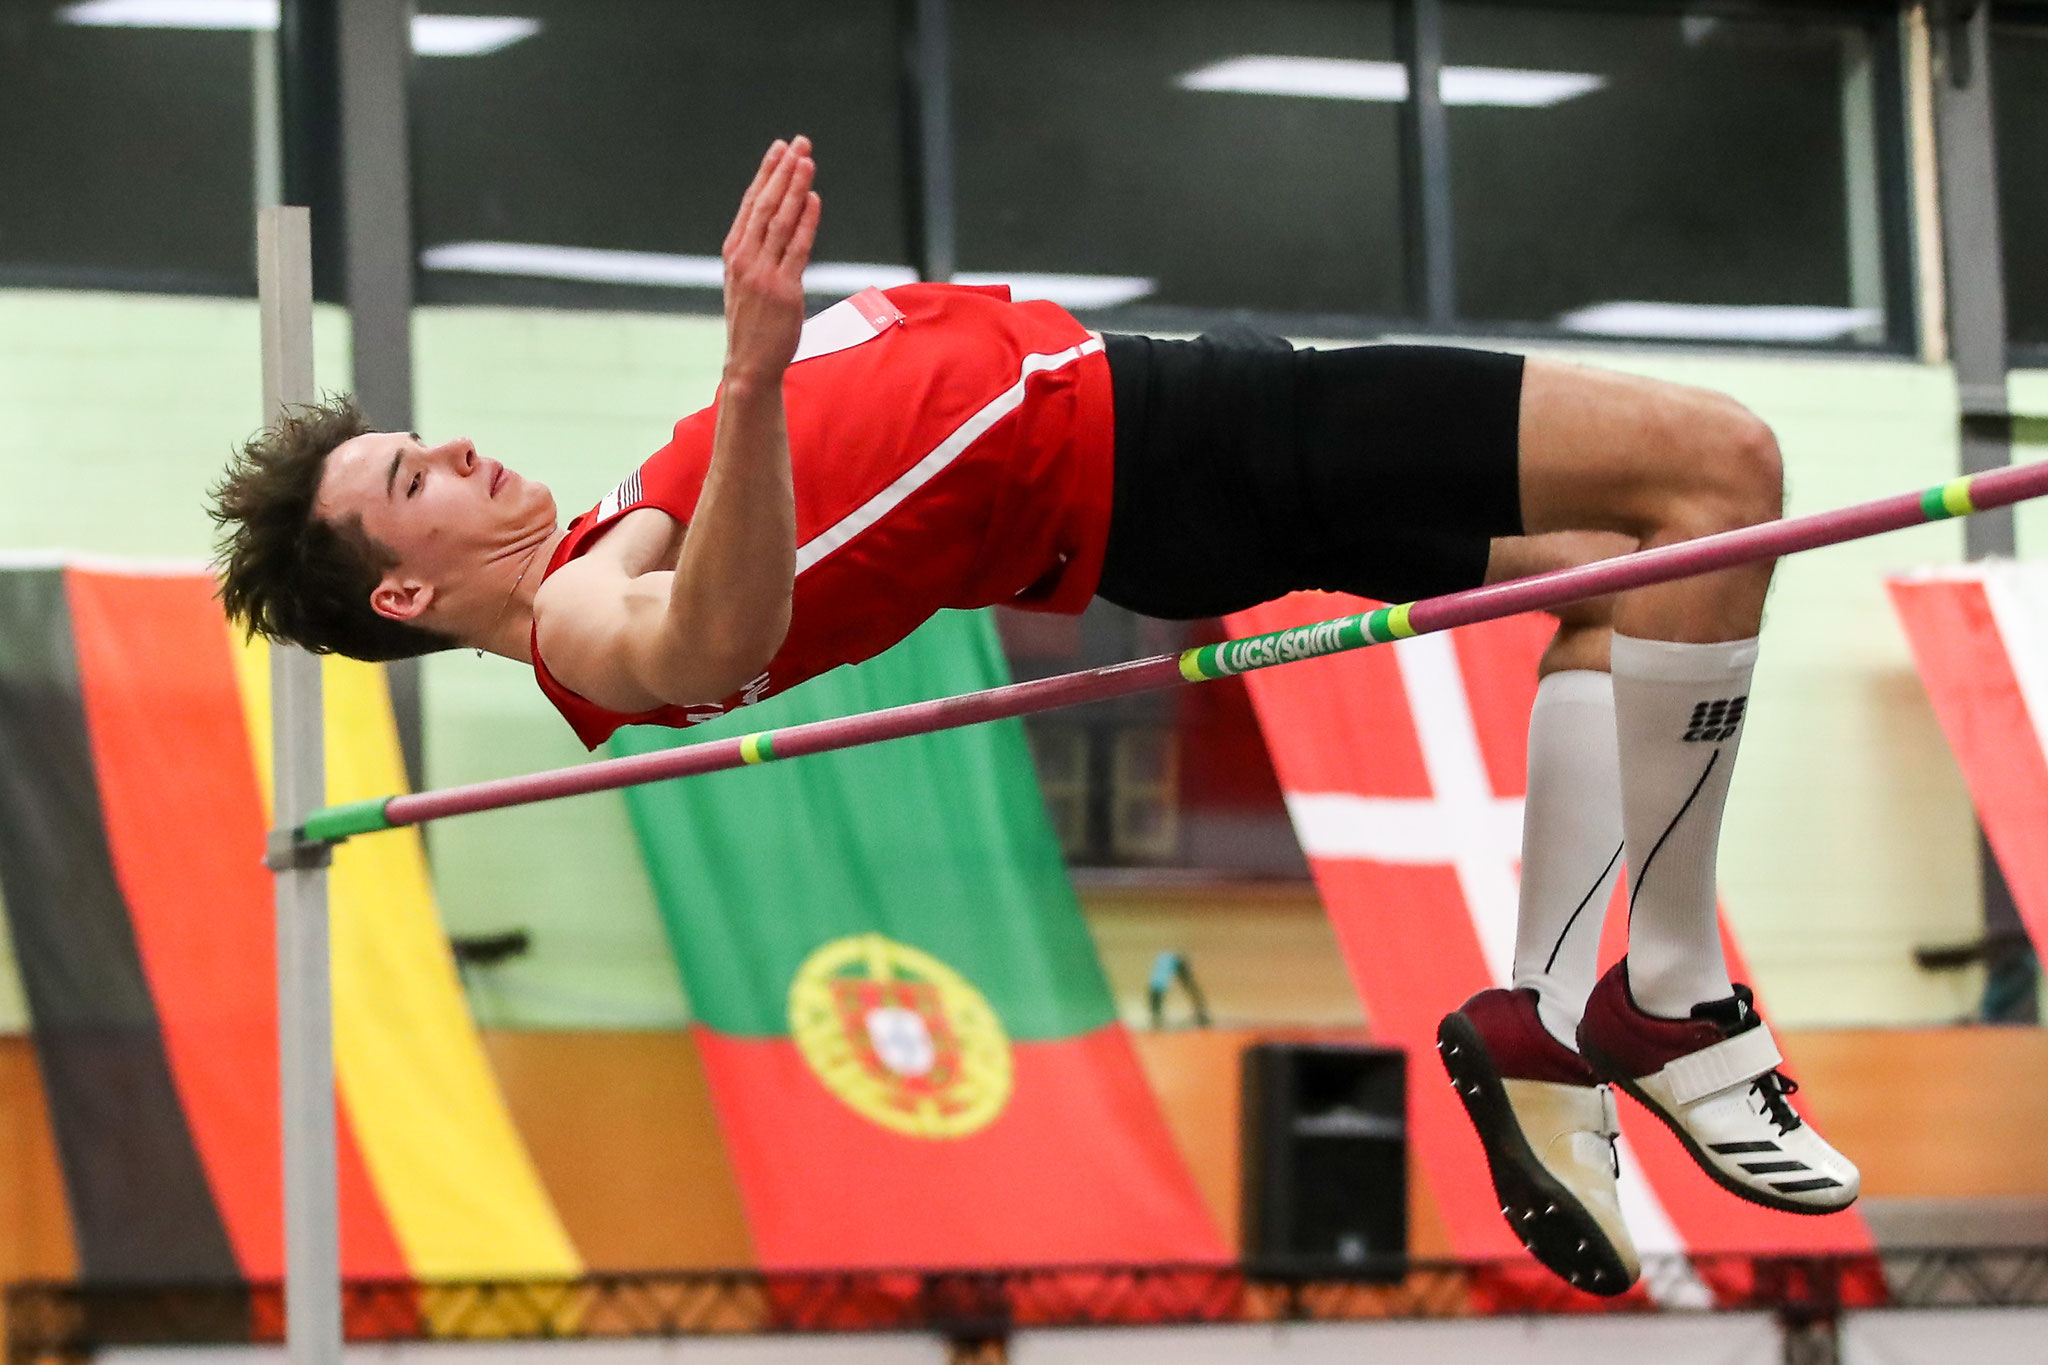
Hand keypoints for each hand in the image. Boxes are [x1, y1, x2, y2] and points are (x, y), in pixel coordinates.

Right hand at [720, 136, 820, 386]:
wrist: (750, 364)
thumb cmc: (751, 324)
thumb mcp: (743, 283)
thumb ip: (755, 253)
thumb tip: (771, 224)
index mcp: (734, 254)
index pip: (751, 204)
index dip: (766, 173)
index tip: (780, 149)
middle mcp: (745, 259)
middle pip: (766, 205)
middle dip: (783, 171)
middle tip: (799, 143)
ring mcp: (763, 274)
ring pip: (781, 221)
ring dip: (795, 187)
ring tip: (808, 161)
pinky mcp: (784, 290)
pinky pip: (797, 248)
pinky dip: (806, 221)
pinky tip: (814, 199)